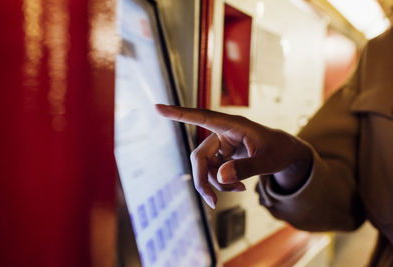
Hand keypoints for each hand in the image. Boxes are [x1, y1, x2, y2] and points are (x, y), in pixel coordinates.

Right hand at [155, 104, 311, 208]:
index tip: (158, 107)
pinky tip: (238, 186)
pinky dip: (222, 182)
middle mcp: (223, 132)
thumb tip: (220, 176)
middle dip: (204, 180)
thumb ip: (246, 168)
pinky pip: (213, 171)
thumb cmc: (279, 151)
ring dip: (216, 183)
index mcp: (233, 125)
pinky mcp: (222, 154)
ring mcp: (221, 144)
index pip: (202, 117)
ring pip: (205, 167)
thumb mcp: (268, 161)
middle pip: (200, 156)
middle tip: (212, 202)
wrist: (286, 154)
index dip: (179, 113)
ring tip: (239, 189)